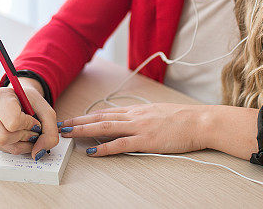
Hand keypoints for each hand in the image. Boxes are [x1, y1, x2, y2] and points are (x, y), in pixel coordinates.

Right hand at [0, 78, 58, 159]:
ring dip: (23, 143)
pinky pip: (4, 149)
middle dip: (24, 136)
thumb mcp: (45, 109)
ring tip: (28, 132)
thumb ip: (50, 131)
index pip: (12, 121)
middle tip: (32, 129)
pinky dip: (18, 146)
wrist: (18, 97)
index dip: (28, 124)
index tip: (33, 119)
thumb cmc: (29, 101)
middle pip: (3, 137)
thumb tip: (37, 153)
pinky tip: (21, 136)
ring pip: (4, 146)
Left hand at [59, 103, 211, 156]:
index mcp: (137, 110)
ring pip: (105, 127)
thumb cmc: (184, 119)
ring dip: (84, 131)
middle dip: (79, 121)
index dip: (88, 116)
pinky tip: (93, 152)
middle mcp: (134, 116)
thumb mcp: (159, 112)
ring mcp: (139, 127)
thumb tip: (133, 121)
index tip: (74, 118)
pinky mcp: (146, 140)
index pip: (106, 111)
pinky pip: (120, 144)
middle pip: (100, 117)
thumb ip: (144, 117)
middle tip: (62, 124)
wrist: (200, 121)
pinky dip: (105, 148)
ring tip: (69, 134)